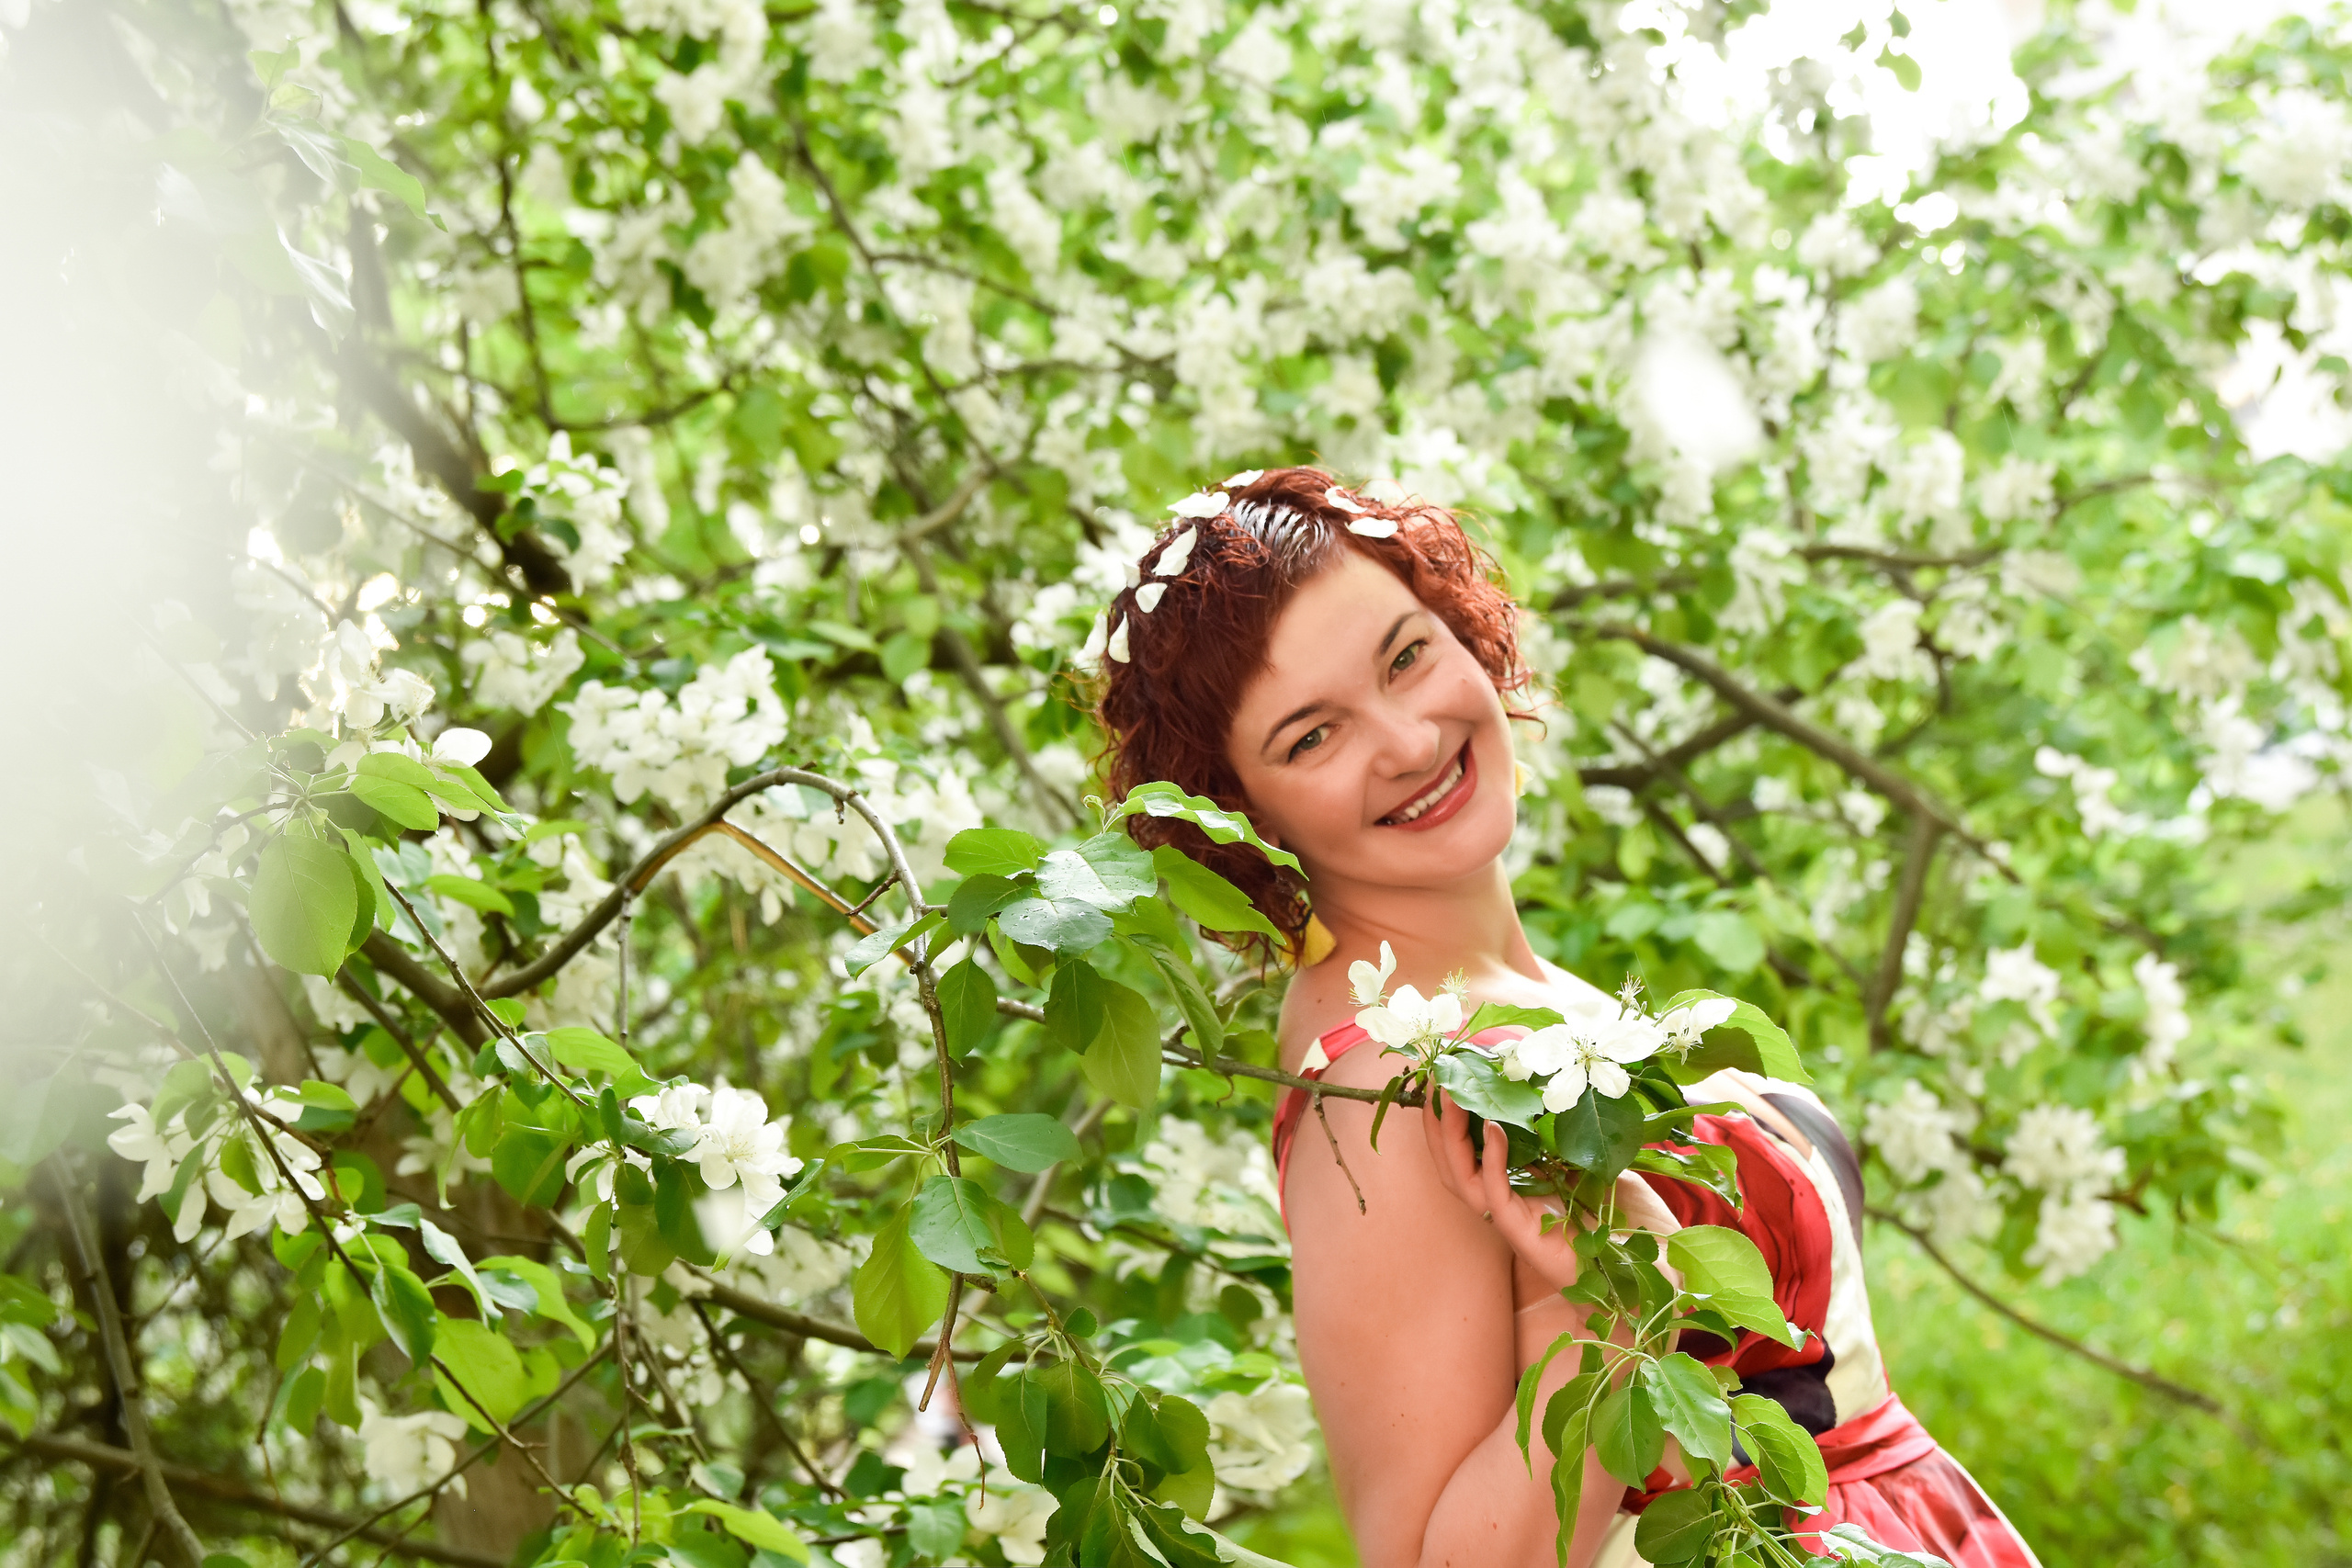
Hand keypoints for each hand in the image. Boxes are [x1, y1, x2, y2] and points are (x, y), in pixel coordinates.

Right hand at [1423, 1089, 1682, 1300]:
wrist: (1627, 1266)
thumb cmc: (1606, 1218)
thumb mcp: (1578, 1163)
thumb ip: (1559, 1136)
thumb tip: (1557, 1091)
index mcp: (1505, 1185)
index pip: (1461, 1151)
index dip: (1447, 1118)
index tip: (1446, 1079)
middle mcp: (1496, 1201)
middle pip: (1448, 1161)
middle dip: (1436, 1122)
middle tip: (1435, 1081)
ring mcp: (1503, 1216)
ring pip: (1459, 1175)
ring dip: (1451, 1134)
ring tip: (1453, 1096)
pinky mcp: (1516, 1229)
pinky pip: (1493, 1189)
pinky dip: (1491, 1157)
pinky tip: (1493, 1127)